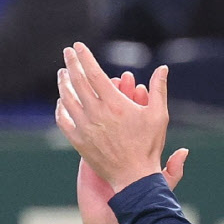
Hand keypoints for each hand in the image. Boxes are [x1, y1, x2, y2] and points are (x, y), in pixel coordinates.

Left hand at [56, 42, 168, 192]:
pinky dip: (60, 108)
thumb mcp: (159, 115)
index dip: (84, 57)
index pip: (93, 72)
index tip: (78, 46)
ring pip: (67, 99)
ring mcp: (85, 127)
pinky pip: (63, 120)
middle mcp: (96, 113)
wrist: (134, 177)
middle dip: (71, 64)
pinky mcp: (78, 141)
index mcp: (115, 104)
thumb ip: (158, 89)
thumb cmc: (149, 146)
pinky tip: (61, 102)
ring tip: (62, 74)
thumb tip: (163, 68)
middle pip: (77, 81)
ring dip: (63, 83)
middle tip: (67, 53)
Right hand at [73, 73, 188, 223]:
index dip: (139, 102)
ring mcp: (101, 147)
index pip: (137, 119)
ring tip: (105, 83)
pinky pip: (83, 131)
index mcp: (136, 148)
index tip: (141, 87)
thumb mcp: (161, 184)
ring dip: (102, 100)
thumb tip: (185, 151)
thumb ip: (173, 170)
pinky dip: (81, 117)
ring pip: (101, 118)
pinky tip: (77, 102)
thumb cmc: (139, 200)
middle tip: (124, 77)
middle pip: (120, 113)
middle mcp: (119, 144)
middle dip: (121, 94)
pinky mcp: (85, 155)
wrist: (117, 217)